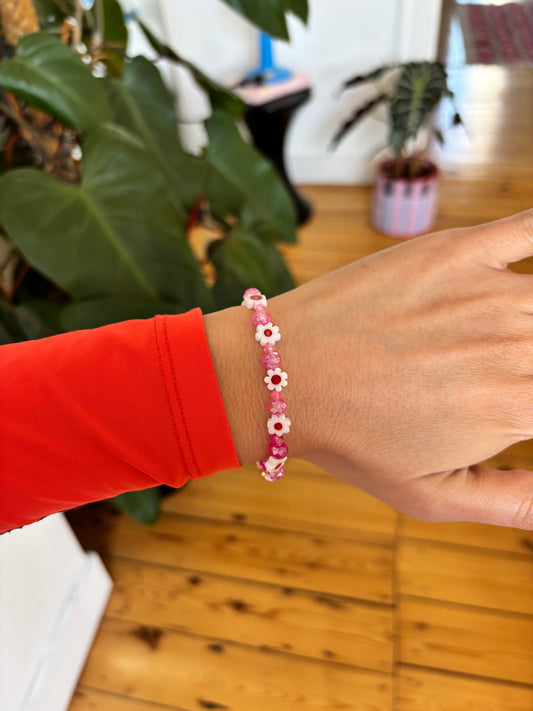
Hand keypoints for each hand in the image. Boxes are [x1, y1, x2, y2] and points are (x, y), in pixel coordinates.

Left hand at [206, 210, 532, 528]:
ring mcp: (488, 290)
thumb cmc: (351, 440)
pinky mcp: (456, 250)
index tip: (528, 407)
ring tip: (509, 346)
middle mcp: (516, 343)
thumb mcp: (431, 496)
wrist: (283, 374)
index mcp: (517, 406)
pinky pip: (531, 227)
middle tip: (517, 379)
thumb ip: (515, 503)